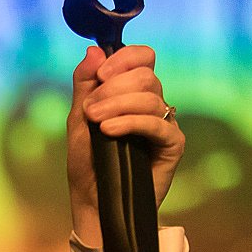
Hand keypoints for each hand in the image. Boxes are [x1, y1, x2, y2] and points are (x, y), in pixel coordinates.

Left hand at [67, 45, 185, 245]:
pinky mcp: (172, 145)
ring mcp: (164, 124)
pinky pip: (158, 124)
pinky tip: (109, 131)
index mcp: (132, 93)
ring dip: (117, 105)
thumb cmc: (87, 162)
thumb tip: (93, 51)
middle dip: (113, 88)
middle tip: (90, 110)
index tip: (100, 75)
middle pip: (146, 75)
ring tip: (95, 122)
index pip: (142, 58)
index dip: (123, 59)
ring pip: (151, 97)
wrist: (93, 201)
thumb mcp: (79, 119)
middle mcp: (152, 104)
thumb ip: (85, 85)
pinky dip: (131, 123)